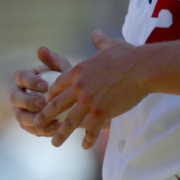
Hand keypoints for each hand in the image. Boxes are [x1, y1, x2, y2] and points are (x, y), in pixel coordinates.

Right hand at [10, 47, 72, 137]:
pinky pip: (31, 129)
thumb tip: (40, 49)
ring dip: (33, 119)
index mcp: (25, 77)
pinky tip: (56, 128)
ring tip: (51, 119)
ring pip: (19, 116)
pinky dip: (43, 130)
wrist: (76, 103)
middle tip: (43, 103)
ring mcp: (21, 110)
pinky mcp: (28, 125)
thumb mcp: (64, 70)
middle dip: (28, 101)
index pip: (20, 76)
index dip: (30, 81)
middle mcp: (19, 94)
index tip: (44, 86)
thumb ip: (54, 60)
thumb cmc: (68, 82)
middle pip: (14, 97)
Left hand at [35, 31, 148, 150]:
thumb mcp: (110, 45)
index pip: (57, 86)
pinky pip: (91, 129)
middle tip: (37, 124)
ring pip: (69, 121)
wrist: (143, 68)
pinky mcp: (101, 111)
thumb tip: (96, 34)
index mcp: (78, 71)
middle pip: (56, 104)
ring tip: (54, 142)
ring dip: (60, 133)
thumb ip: (99, 41)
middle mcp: (79, 86)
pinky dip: (87, 139)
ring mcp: (89, 100)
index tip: (47, 103)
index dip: (51, 96)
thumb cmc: (129, 55)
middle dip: (45, 116)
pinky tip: (84, 146)